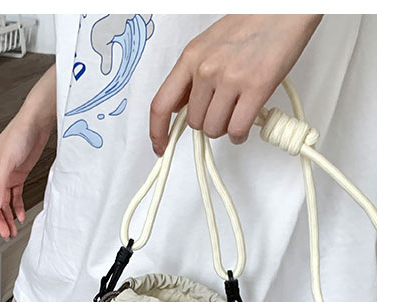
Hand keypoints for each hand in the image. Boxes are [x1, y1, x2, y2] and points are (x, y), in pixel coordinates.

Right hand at [0, 64, 55, 238]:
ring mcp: (6, 176)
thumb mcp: (6, 163)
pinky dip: (17, 207)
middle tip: (4, 232)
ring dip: (7, 217)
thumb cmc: (18, 134)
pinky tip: (20, 216)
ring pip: (3, 202)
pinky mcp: (18, 176)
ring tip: (12, 230)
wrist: (37, 123)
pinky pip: (15, 197)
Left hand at [149, 14, 322, 154]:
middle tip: (223, 111)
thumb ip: (190, 76)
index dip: (158, 132)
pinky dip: (240, 135)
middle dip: (208, 123)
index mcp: (190, 58)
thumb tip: (177, 107)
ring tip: (236, 113)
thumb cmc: (250, 24)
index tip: (160, 146)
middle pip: (194, 123)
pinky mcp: (256, 87)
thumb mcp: (207, 45)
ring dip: (225, 129)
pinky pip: (237, 129)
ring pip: (214, 129)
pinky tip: (243, 127)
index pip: (162, 104)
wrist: (284, 9)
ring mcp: (230, 79)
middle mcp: (206, 69)